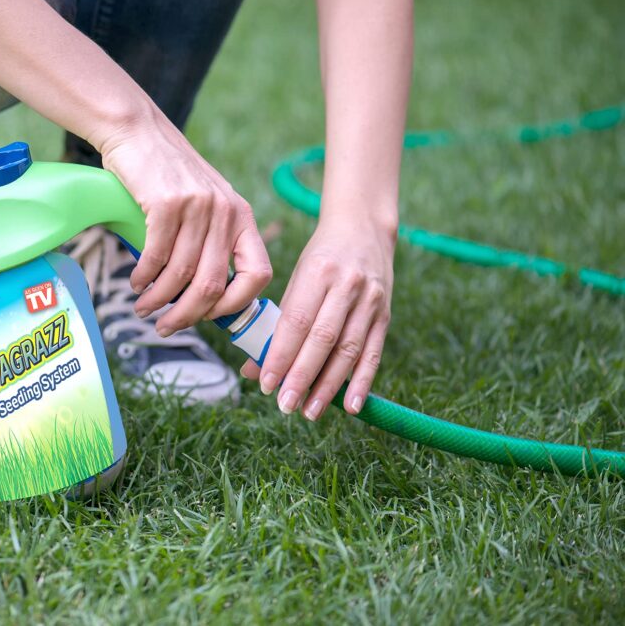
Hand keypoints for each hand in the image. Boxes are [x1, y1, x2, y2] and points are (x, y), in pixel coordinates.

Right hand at [98, 109, 271, 334]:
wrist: (138, 132)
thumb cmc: (168, 175)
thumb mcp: (206, 204)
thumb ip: (212, 241)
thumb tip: (205, 298)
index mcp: (242, 216)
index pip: (258, 273)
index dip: (236, 304)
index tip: (211, 317)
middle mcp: (225, 212)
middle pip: (212, 284)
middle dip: (187, 315)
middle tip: (165, 326)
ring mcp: (197, 206)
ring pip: (181, 274)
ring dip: (158, 300)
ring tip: (143, 307)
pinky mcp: (166, 202)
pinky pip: (155, 256)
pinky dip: (144, 277)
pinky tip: (136, 283)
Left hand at [240, 215, 394, 419]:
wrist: (365, 228)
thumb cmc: (320, 258)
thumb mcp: (295, 279)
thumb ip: (277, 323)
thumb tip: (252, 368)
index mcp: (316, 272)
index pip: (296, 321)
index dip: (281, 355)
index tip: (266, 383)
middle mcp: (346, 286)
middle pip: (323, 339)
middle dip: (302, 376)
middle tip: (285, 405)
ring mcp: (370, 300)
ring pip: (348, 350)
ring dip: (329, 386)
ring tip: (310, 412)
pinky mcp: (386, 314)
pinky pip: (374, 353)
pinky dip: (362, 382)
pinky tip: (352, 406)